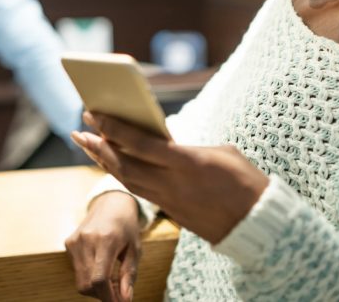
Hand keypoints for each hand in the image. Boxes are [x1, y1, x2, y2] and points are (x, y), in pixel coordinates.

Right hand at [65, 191, 141, 301]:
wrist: (111, 203)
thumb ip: (129, 275)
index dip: (109, 297)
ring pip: (80, 281)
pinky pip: (77, 271)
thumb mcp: (135, 249)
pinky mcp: (69, 242)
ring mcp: (75, 240)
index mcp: (106, 239)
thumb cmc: (126, 226)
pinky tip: (100, 268)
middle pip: (88, 284)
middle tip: (118, 293)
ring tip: (110, 280)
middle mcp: (86, 239)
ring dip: (95, 288)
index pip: (100, 278)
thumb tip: (125, 300)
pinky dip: (88, 277)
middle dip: (103, 295)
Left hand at [71, 112, 268, 243]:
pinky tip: (113, 164)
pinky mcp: (172, 213)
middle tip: (79, 130)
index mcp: (187, 162)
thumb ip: (188, 145)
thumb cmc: (246, 181)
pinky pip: (139, 192)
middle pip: (125, 164)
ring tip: (88, 144)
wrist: (259, 225)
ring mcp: (170, 201)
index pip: (139, 143)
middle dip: (98, 146)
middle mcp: (172, 183)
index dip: (112, 128)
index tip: (93, 113)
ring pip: (128, 180)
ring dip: (104, 161)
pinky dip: (122, 175)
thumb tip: (166, 139)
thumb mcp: (221, 152)